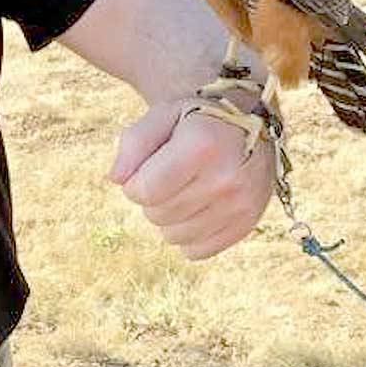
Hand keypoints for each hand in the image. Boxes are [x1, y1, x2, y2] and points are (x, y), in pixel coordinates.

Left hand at [110, 93, 274, 258]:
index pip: (145, 191)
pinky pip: (196, 251)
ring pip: (174, 237)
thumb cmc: (196, 122)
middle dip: (153, 199)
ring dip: (170, 218)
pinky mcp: (246, 224)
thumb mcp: (163, 115)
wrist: (249, 128)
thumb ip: (134, 142)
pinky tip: (200, 208)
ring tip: (186, 190)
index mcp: (202, 145)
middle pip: (157, 215)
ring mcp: (240, 204)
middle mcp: (226, 177)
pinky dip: (190, 235)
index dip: (135, 184)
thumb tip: (116, 179)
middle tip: (171, 177)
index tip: (147, 169)